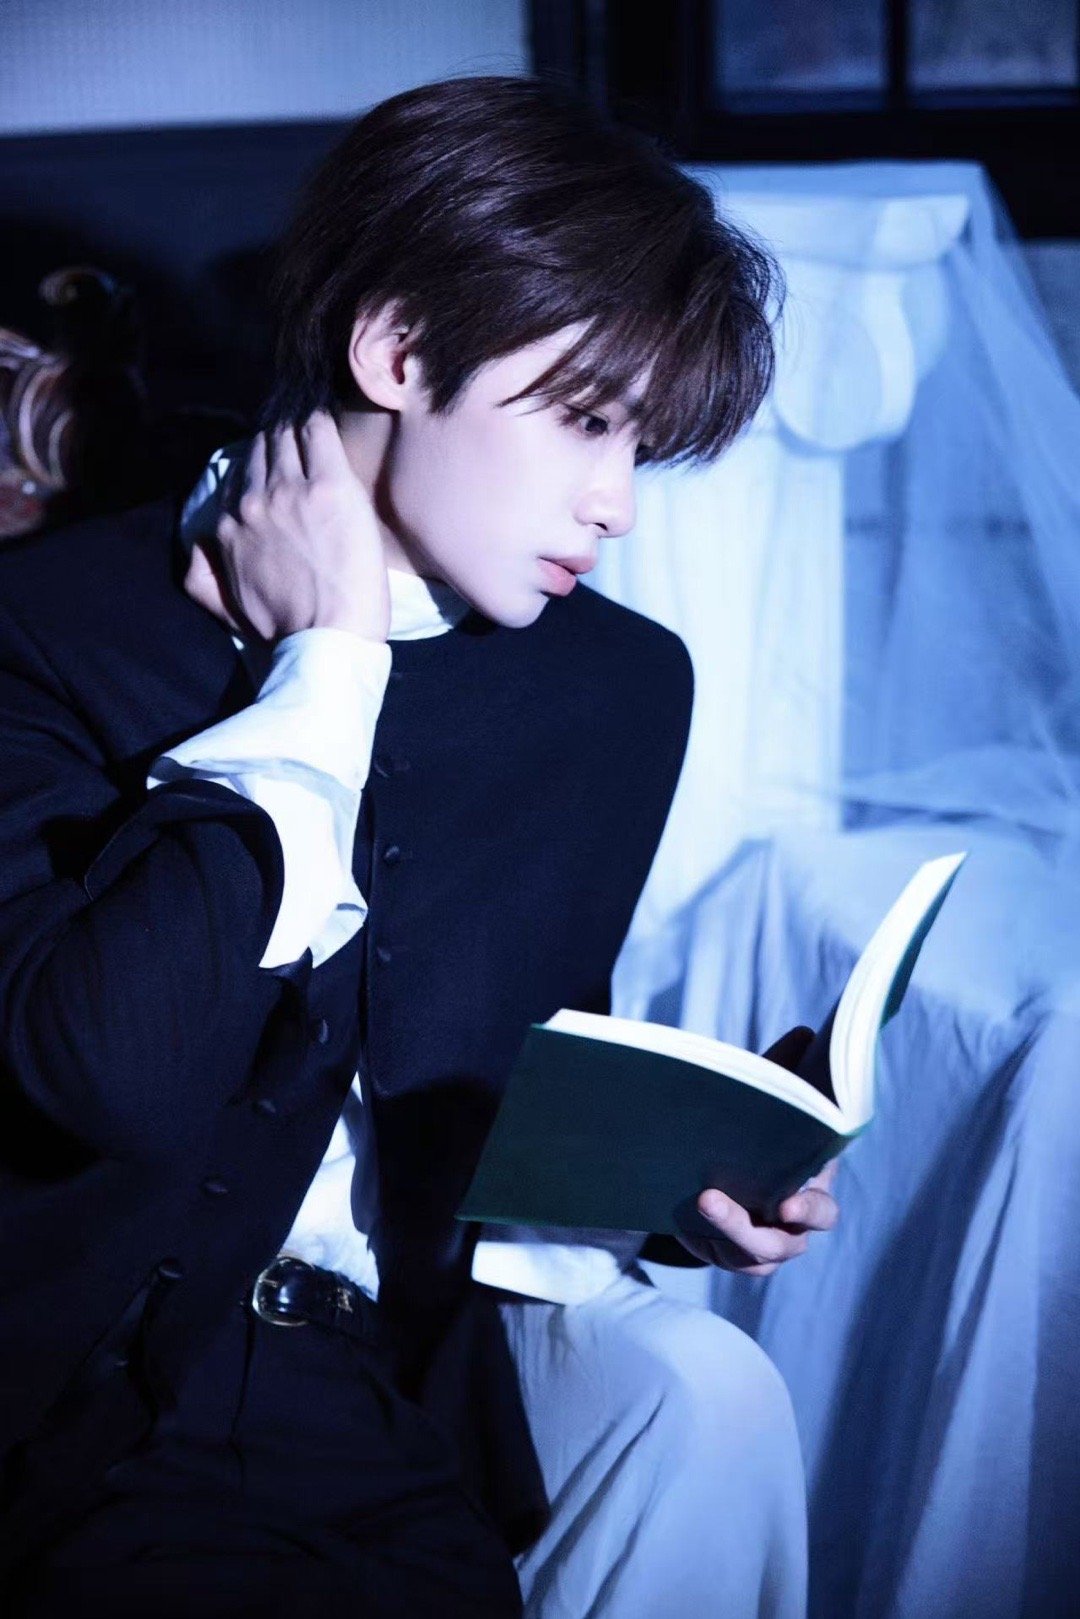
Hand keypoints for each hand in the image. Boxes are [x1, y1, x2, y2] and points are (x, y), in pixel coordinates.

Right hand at [184, 411, 390, 644]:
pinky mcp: (330, 486)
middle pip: (261, 447)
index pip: (239, 473)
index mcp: (226, 525)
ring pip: (286, 434)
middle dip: (277, 441)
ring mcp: (290, 489)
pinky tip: (324, 417)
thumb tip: (194, 545)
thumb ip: (200, 576)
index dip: (259, 464)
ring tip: (311, 426)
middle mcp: (251, 500)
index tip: (275, 462)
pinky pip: (318, 432)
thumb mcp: (225, 609)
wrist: (329, 638)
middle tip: (296, 438)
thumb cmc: (284, 630)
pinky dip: (318, 420)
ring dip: (297, 427)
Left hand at [675, 1024, 840, 1273]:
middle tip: (708, 1199)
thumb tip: (805, 1034)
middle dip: (742, 1227)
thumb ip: (787, 1075)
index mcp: (812, 1192)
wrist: (737, 1161)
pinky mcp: (723, 1251)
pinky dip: (695, 1236)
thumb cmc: (766, 1131)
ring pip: (743, 1257)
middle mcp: (788, 1230)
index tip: (786, 1204)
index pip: (822, 1213)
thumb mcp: (775, 1105)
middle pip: (776, 1246)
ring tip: (690, 1200)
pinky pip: (711, 1252)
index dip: (808, 1212)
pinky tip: (676, 1213)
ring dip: (715, 1232)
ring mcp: (756, 1247)